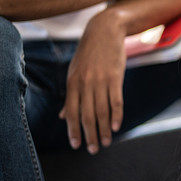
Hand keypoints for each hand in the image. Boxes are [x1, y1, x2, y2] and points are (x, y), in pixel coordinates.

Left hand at [59, 12, 126, 153]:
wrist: (104, 30)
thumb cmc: (89, 53)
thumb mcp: (75, 72)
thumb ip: (71, 95)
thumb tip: (63, 116)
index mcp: (72, 83)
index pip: (71, 112)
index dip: (73, 130)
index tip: (77, 145)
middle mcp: (84, 84)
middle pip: (86, 115)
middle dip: (90, 135)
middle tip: (94, 149)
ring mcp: (100, 81)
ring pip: (101, 111)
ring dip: (104, 129)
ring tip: (106, 142)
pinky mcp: (114, 77)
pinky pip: (116, 101)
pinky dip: (116, 115)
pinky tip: (117, 127)